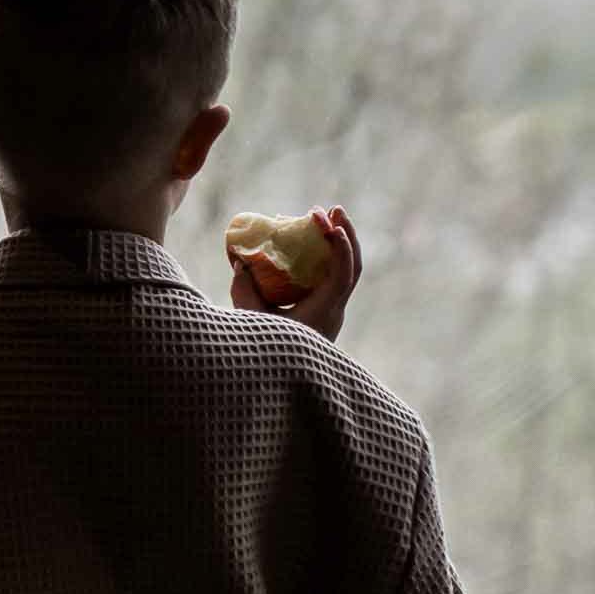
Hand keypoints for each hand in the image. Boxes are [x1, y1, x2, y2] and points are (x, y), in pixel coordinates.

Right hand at [231, 205, 360, 338]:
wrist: (278, 384)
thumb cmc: (262, 351)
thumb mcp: (248, 319)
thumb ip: (244, 290)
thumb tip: (241, 262)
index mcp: (322, 314)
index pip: (342, 278)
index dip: (341, 250)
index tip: (329, 227)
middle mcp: (333, 312)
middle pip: (353, 269)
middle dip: (346, 236)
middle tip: (331, 209)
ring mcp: (332, 312)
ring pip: (346, 273)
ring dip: (339, 244)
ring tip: (326, 218)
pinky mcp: (325, 312)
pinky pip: (333, 279)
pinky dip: (328, 258)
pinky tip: (313, 243)